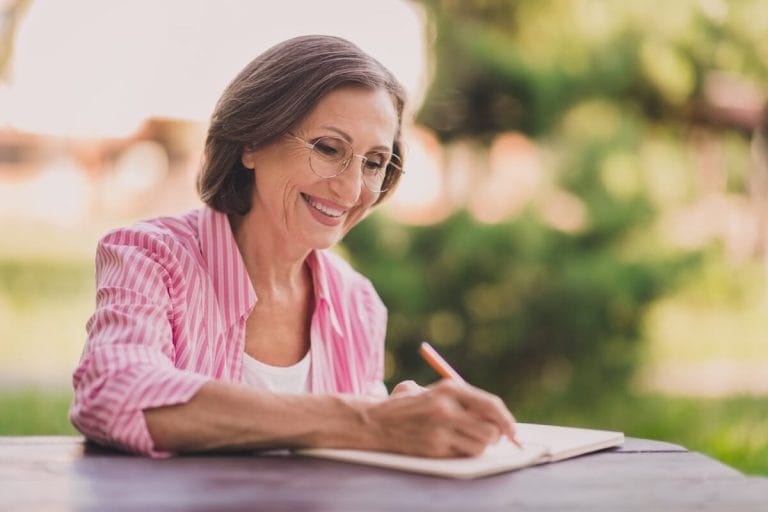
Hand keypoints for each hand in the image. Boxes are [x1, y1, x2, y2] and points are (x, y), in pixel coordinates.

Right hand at [364, 379, 515, 457]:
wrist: (374, 421)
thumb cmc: (405, 405)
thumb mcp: (431, 390)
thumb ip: (459, 398)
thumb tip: (493, 414)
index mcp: (449, 388)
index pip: (490, 404)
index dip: (506, 419)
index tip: (511, 429)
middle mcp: (447, 408)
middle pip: (491, 428)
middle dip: (496, 435)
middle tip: (492, 436)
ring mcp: (440, 430)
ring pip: (480, 445)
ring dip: (479, 445)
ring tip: (466, 439)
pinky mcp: (434, 448)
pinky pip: (462, 455)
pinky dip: (462, 452)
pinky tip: (448, 445)